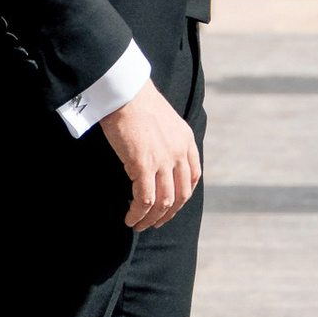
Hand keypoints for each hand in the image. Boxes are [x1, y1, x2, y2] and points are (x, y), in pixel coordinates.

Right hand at [101, 79, 201, 229]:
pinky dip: (138, 213)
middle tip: (154, 222)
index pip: (193, 177)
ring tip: (139, 224)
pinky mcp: (143, 164)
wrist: (124, 91)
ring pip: (164, 202)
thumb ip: (167, 140)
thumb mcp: (164, 120)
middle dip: (168, 214)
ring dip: (151, 218)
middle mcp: (179, 152)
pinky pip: (145, 199)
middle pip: (181, 195)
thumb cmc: (136, 101)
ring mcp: (163, 160)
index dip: (182, 197)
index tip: (170, 206)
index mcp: (186, 140)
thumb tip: (157, 157)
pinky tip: (130, 217)